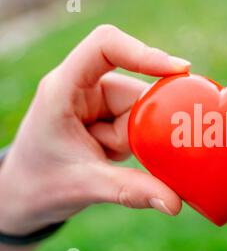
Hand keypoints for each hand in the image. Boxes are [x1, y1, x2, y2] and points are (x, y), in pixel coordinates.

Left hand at [0, 25, 189, 234]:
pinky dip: (136, 144)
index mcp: (64, 88)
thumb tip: (174, 202)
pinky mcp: (108, 116)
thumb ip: (131, 190)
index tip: (178, 70)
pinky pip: (139, 122)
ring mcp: (97, 101)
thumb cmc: (41, 185)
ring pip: (141, 111)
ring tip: (106, 161)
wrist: (25, 196)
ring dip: (134, 142)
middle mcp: (83, 87)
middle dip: (140, 128)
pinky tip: (112, 158)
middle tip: (130, 155)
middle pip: (134, 91)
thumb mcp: (86, 185)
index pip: (104, 47)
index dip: (142, 52)